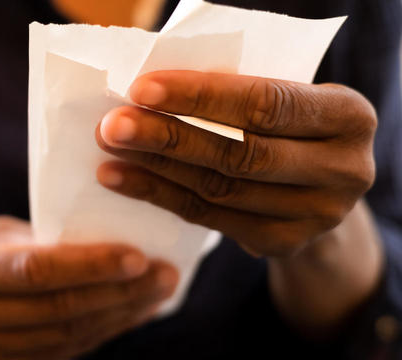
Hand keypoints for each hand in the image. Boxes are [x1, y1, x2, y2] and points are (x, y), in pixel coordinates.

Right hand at [0, 216, 177, 359]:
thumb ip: (34, 238)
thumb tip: (101, 236)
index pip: (33, 270)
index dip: (89, 265)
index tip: (137, 255)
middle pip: (60, 308)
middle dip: (121, 292)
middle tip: (165, 273)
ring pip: (70, 335)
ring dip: (122, 315)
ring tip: (160, 291)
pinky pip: (68, 351)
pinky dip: (107, 331)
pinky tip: (135, 312)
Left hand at [96, 70, 376, 257]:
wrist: (316, 185)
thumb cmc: (288, 125)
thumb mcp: (283, 99)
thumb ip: (238, 97)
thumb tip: (148, 95)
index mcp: (348, 116)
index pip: (267, 104)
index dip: (201, 97)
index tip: (142, 90)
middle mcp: (345, 170)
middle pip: (241, 153)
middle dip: (168, 137)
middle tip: (113, 125)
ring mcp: (317, 215)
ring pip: (220, 190)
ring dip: (155, 168)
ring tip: (109, 149)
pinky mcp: (283, 243)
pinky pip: (209, 218)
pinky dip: (160, 196)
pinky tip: (121, 179)